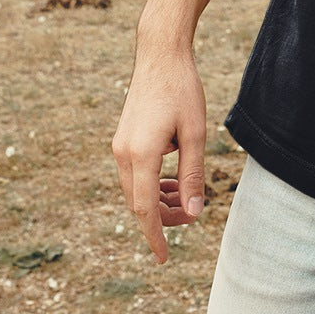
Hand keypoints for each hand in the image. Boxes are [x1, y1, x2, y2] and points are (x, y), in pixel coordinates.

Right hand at [112, 46, 207, 262]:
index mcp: (140, 154)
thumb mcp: (195, 133)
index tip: (165, 258)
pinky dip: (151, 184)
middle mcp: (123, 153)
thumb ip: (193, 175)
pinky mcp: (122, 139)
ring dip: (157, 201)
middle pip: (138, 203)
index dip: (155, 236)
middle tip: (190, 217)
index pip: (145, 210)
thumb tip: (193, 213)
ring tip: (184, 201)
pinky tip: (173, 181)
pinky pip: (134, 173)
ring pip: (135, 189)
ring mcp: (119, 146)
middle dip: (162, 218)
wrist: (160, 55)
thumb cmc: (182, 90)